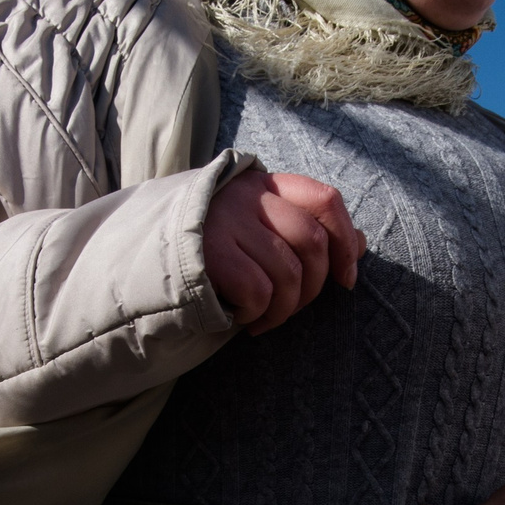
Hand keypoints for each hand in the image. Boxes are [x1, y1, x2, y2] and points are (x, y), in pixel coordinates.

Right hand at [202, 168, 363, 334]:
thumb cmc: (213, 246)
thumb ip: (306, 228)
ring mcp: (228, 222)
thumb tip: (361, 242)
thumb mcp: (259, 227)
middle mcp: (249, 196)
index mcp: (266, 185)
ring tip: (265, 319)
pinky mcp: (210, 252)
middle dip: (314, 288)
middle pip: (313, 242)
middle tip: (293, 308)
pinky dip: (258, 314)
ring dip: (284, 310)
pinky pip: (258, 291)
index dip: (346, 241)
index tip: (346, 279)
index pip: (325, 199)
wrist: (143, 254)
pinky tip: (243, 318)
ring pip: (288, 273)